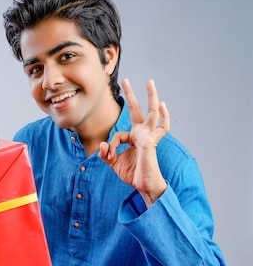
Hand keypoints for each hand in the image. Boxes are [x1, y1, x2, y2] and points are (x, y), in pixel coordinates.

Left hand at [99, 78, 169, 205]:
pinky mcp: (152, 142)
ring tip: (150, 82)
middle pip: (136, 110)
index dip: (110, 145)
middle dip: (131, 95)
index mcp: (133, 138)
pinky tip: (162, 105)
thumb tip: (101, 146)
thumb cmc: (132, 174)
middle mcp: (141, 134)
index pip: (118, 135)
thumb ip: (105, 154)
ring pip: (151, 113)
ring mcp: (148, 136)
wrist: (143, 185)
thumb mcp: (114, 163)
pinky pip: (161, 128)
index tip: (108, 154)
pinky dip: (163, 117)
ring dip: (151, 97)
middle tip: (125, 80)